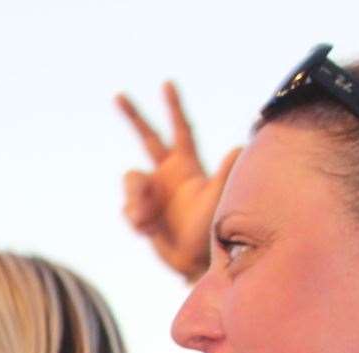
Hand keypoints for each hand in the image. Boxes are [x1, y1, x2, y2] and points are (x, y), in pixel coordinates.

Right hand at [116, 82, 239, 281]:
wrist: (194, 262)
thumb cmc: (212, 231)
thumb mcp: (219, 199)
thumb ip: (224, 173)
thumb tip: (239, 145)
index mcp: (187, 166)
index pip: (180, 130)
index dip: (174, 107)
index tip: (167, 84)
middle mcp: (167, 174)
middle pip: (147, 138)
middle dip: (134, 116)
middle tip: (119, 94)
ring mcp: (152, 193)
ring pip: (130, 180)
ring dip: (135, 199)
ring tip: (147, 221)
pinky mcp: (139, 212)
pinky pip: (126, 207)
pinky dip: (134, 219)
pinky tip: (148, 231)